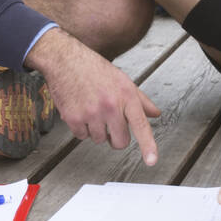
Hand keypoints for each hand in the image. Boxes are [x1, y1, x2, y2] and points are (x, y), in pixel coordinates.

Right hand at [27, 29, 160, 164]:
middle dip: (116, 137)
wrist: (65, 60)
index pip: (140, 125)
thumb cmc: (93, 68)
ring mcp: (92, 113)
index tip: (151, 161)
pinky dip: (81, 128)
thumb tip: (155, 114)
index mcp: (126, 95)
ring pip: (99, 140)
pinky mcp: (74, 118)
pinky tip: (80, 110)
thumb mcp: (122, 80)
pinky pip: (82, 137)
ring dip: (96, 130)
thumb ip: (140, 100)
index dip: (148, 145)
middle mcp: (110, 105)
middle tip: (110, 122)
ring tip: (92, 109)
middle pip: (120, 141)